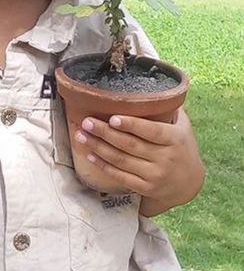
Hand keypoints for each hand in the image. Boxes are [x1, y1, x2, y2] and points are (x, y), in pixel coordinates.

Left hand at [71, 108, 204, 215]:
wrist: (189, 184)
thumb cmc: (182, 148)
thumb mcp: (184, 127)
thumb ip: (171, 108)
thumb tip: (157, 83)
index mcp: (175, 139)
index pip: (152, 131)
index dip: (132, 125)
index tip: (113, 118)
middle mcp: (165, 158)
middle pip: (130, 145)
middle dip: (106, 133)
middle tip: (87, 122)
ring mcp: (154, 175)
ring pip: (121, 160)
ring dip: (98, 147)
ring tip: (82, 135)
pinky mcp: (145, 188)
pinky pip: (120, 176)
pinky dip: (103, 165)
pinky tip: (90, 155)